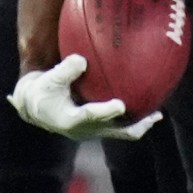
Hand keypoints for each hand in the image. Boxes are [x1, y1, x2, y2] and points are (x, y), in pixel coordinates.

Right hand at [9, 55, 161, 140]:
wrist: (35, 107)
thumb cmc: (42, 91)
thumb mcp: (48, 79)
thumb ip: (65, 71)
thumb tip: (82, 60)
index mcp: (70, 119)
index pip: (90, 116)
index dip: (106, 112)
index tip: (121, 105)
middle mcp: (85, 130)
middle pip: (115, 131)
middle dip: (135, 124)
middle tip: (152, 115)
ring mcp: (93, 131)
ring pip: (121, 132)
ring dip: (139, 124)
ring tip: (156, 115)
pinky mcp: (97, 128)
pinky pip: (120, 127)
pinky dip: (133, 120)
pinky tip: (147, 107)